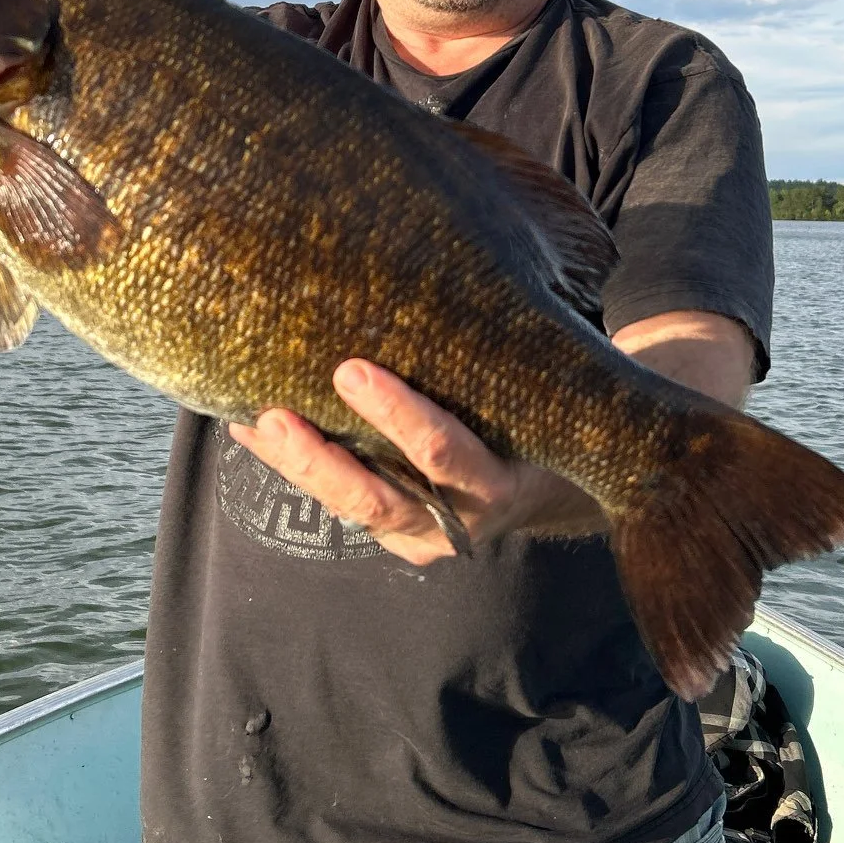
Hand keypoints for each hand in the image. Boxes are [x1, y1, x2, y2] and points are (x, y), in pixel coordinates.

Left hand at [229, 359, 605, 564]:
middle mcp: (456, 518)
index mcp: (498, 482)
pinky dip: (291, 467)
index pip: (445, 454)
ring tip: (249, 420)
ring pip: (347, 506)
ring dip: (294, 466)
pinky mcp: (393, 536)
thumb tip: (594, 306)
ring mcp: (420, 535)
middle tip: (275, 414)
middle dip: (323, 459)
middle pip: (378, 499)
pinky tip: (248, 429)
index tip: (351, 370)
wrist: (550, 486)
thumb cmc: (542, 418)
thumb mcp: (547, 399)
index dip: (399, 417)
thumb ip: (549, 363)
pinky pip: (336, 504)